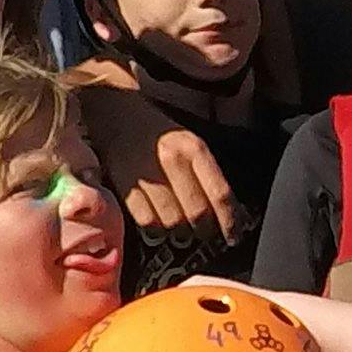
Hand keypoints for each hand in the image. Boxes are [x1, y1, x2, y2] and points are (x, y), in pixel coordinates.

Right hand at [76, 85, 245, 242]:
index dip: (230, 221)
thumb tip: (233, 212)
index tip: (234, 235)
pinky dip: (155, 228)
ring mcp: (146, 176)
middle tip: (207, 234)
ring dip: (180, 231)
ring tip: (182, 227)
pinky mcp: (125, 187)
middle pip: (197, 213)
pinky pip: (147, 222)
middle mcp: (172, 161)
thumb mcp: (191, 143)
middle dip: (205, 231)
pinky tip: (159, 221)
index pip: (220, 194)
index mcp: (194, 149)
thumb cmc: (159, 135)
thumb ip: (210, 175)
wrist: (117, 116)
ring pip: (172, 222)